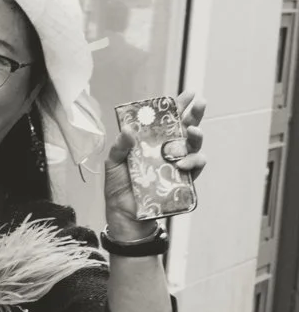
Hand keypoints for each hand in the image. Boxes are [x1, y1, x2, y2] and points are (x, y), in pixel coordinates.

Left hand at [103, 90, 206, 239]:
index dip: (179, 106)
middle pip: (186, 128)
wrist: (124, 217)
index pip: (167, 120)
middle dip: (195, 114)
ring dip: (197, 136)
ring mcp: (177, 165)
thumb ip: (119, 147)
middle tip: (199, 103)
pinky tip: (182, 162)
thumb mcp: (113, 164)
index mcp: (152, 142)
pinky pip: (195, 168)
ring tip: (193, 131)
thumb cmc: (119, 188)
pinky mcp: (182, 181)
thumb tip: (128, 130)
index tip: (187, 94)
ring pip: (194, 146)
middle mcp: (167, 151)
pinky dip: (192, 162)